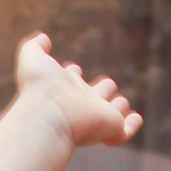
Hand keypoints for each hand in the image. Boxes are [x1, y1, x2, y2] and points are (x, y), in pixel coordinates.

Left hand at [11, 33, 141, 150]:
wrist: (49, 114)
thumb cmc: (40, 88)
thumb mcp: (33, 59)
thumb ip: (35, 46)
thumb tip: (43, 38)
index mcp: (64, 87)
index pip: (70, 80)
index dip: (72, 75)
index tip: (74, 69)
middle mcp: (81, 102)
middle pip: (93, 95)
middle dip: (99, 90)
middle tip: (106, 84)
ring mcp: (96, 117)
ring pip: (109, 113)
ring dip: (116, 107)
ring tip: (121, 102)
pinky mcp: (111, 128)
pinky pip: (124, 131)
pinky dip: (131, 126)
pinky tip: (137, 118)